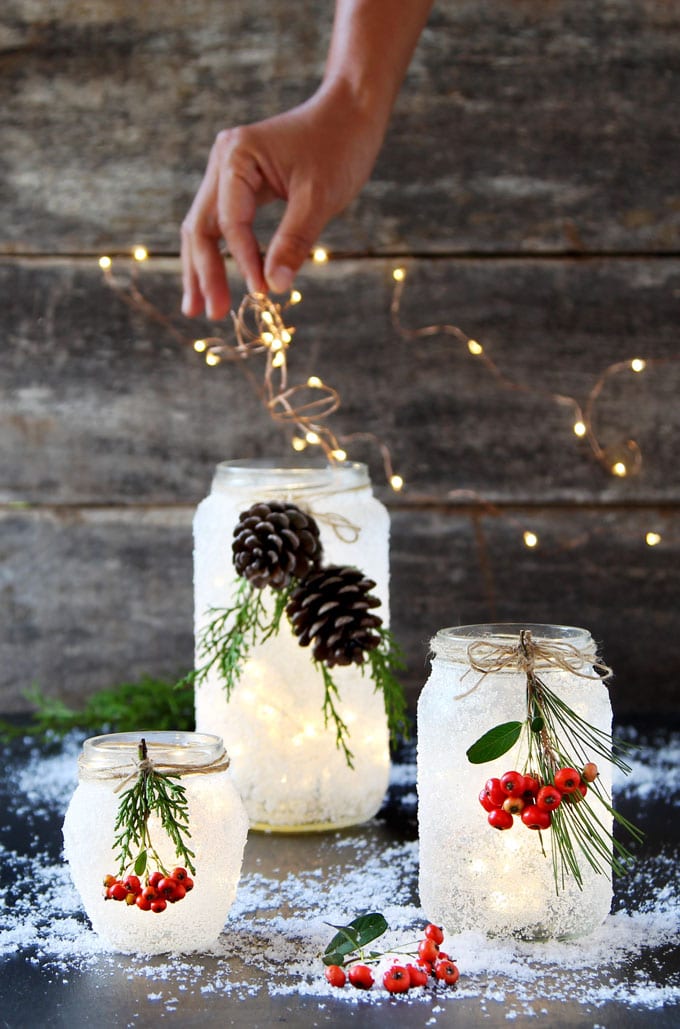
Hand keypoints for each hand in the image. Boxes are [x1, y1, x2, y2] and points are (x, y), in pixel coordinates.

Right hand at [180, 85, 384, 319]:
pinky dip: (220, 252)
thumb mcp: (320, 197)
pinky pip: (221, 222)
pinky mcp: (239, 182)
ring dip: (201, 268)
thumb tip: (274, 286)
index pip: (230, 223)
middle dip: (204, 273)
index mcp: (237, 157)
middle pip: (201, 227)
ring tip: (198, 308)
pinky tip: (216, 282)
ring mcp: (227, 170)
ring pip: (204, 227)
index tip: (260, 293)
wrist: (350, 110)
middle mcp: (223, 160)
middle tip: (208, 314)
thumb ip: (294, 241)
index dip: (243, 262)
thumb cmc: (339, 146)